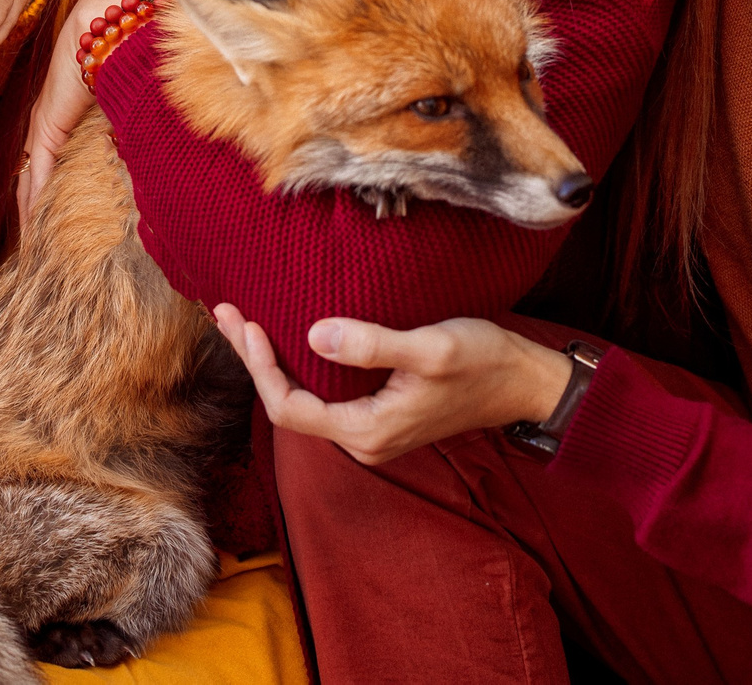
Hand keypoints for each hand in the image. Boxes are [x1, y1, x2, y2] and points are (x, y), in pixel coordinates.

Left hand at [16, 0, 148, 221]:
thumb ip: (137, 125)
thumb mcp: (133, 98)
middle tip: (39, 242)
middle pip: (36, 173)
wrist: (113, 23)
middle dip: (38, 206)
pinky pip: (36, 170)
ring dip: (33, 209)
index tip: (56, 218)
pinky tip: (33, 223)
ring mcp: (45, 124)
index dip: (52, 188)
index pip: (54, 161)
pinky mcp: (46, 125)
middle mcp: (52, 122)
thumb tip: (161, 154)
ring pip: (32, 177)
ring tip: (34, 242)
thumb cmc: (129, 51)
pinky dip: (34, 197)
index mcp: (69, 116)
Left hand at [212, 306, 574, 465]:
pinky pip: (326, 391)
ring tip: (244, 320)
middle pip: (289, 404)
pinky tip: (290, 334)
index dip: (259, 367)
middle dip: (254, 359)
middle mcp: (364, 439)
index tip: (245, 322)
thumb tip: (313, 335)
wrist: (526, 382)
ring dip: (274, 360)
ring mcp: (372, 429)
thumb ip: (371, 344)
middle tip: (224, 312)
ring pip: (305, 397)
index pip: (289, 407)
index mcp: (368, 431)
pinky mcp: (381, 412)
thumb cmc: (485, 361)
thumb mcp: (430, 347)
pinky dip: (301, 362)